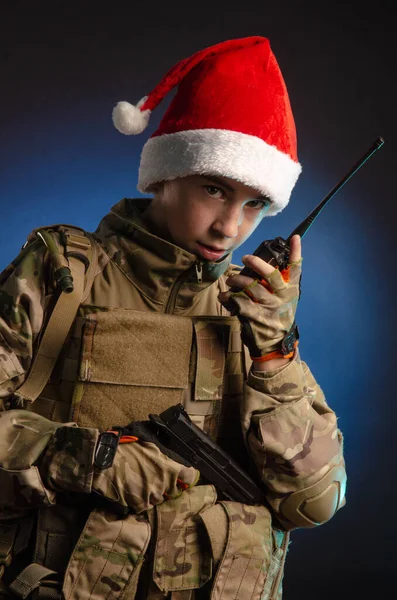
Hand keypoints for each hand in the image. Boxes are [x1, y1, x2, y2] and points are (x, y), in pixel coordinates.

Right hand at [92, 421, 199, 513]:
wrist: (105, 463)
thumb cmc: (126, 450)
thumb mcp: (149, 447)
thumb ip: (164, 456)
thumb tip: (173, 461)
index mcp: (168, 468)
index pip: (189, 476)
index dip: (187, 477)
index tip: (184, 477)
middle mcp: (163, 483)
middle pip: (172, 490)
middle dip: (166, 486)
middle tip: (153, 478)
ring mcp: (151, 496)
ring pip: (158, 499)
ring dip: (152, 494)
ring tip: (139, 483)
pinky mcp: (139, 505)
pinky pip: (144, 506)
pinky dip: (139, 501)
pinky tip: (131, 491)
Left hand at [218, 235, 301, 359]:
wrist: (274, 346)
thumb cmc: (277, 319)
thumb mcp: (285, 302)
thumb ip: (278, 286)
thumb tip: (261, 266)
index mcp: (291, 291)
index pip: (296, 269)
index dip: (296, 252)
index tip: (294, 238)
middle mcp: (282, 297)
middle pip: (271, 275)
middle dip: (258, 263)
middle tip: (246, 257)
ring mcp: (269, 308)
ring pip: (251, 287)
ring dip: (237, 280)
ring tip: (231, 280)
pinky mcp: (255, 317)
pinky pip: (239, 302)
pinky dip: (229, 298)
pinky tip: (224, 296)